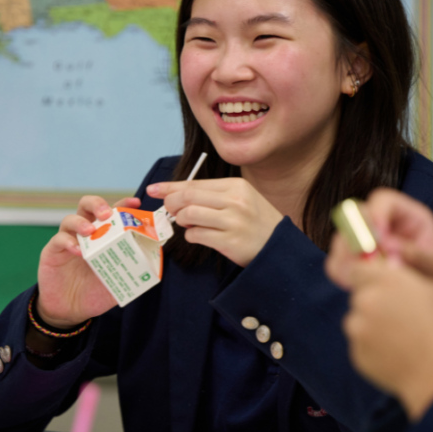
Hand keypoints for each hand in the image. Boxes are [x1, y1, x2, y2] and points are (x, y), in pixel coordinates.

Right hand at [36, 195, 140, 327]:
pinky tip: (78, 251)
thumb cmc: (95, 291)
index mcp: (103, 235)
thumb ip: (132, 268)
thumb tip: (156, 259)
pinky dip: (68, 242)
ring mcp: (68, 241)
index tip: (135, 203)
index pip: (112, 213)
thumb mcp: (118, 280)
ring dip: (81, 222)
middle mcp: (85, 234)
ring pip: (70, 219)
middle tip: (107, 214)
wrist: (70, 310)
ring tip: (90, 231)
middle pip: (87, 206)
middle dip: (98, 204)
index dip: (123, 203)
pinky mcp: (52, 252)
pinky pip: (58, 240)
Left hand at [146, 178, 282, 266]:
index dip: (171, 187)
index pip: (195, 183)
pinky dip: (191, 235)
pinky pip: (197, 235)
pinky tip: (198, 236)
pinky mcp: (229, 241)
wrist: (278, 248)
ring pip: (190, 214)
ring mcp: (233, 221)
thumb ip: (213, 195)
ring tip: (187, 224)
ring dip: (182, 221)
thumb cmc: (256, 223)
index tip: (154, 189)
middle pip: (188, 197)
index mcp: (236, 186)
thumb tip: (176, 194)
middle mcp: (235, 201)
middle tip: (170, 211)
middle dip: (172, 204)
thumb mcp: (241, 199)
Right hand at [325, 188, 432, 337]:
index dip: (375, 214)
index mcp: (409, 218)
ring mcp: (368, 245)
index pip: (383, 200)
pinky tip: (350, 283)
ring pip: (342, 238)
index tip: (377, 239)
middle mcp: (385, 227)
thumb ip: (418, 257)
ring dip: (345, 256)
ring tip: (355, 276)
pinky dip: (340, 270)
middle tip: (359, 261)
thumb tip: (388, 246)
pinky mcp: (356, 265)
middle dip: (354, 238)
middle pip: (355, 216)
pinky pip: (338, 260)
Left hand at [344, 258, 432, 420]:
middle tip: (398, 314)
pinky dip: (372, 345)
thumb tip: (391, 263)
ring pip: (358, 319)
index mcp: (386, 281)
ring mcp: (358, 328)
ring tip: (400, 336)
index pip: (360, 269)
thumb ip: (409, 270)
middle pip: (360, 295)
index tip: (384, 286)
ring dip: (371, 324)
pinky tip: (396, 351)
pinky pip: (360, 343)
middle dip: (374, 300)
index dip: (372, 277)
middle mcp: (366, 301)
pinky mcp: (356, 353)